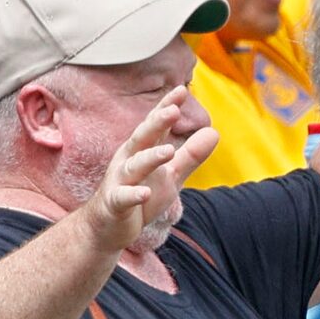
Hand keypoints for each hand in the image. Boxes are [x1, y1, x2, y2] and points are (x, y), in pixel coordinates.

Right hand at [78, 87, 214, 256]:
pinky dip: (133, 195)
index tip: (182, 90)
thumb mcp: (169, 176)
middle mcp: (127, 161)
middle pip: (142, 138)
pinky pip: (123, 198)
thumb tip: (214, 132)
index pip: (155, 126)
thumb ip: (190, 155)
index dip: (166, 108)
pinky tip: (145, 194)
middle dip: (155, 124)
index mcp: (141, 151)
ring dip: (149, 158)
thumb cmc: (138, 196)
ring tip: (168, 151)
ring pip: (133, 166)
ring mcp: (119, 181)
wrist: (105, 228)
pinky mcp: (114, 204)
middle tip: (172, 110)